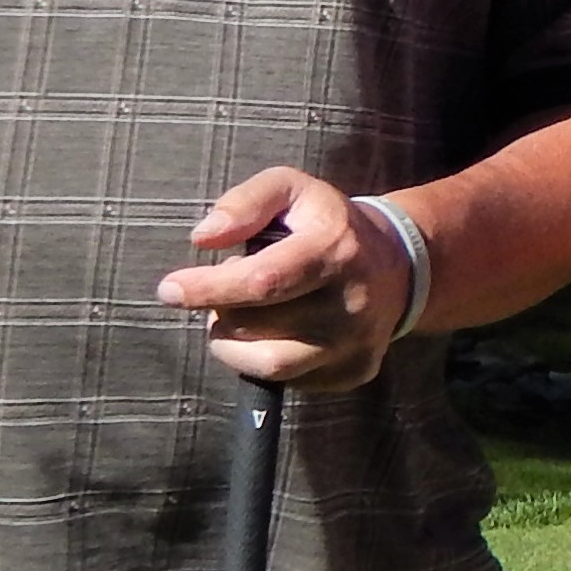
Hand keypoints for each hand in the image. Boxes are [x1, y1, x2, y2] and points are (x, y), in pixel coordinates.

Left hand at [158, 166, 415, 392]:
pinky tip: (278, 332)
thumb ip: (244, 203)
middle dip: (221, 309)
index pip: (261, 282)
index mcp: (334, 249)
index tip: (170, 290)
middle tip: (229, 289)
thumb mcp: (290, 189)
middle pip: (255, 325)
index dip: (208, 289)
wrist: (401, 265)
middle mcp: (351, 302)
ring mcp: (357, 342)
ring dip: (235, 343)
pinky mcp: (356, 371)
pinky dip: (265, 359)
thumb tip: (202, 238)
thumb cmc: (327, 223)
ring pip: (267, 364)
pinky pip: (289, 381)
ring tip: (243, 316)